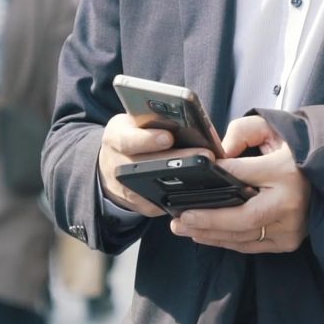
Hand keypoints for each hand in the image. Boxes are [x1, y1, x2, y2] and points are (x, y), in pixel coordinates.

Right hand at [98, 114, 213, 216]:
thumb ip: (153, 119)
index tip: (168, 137)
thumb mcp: (134, 122)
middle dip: (177, 161)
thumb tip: (186, 119)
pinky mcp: (139, 205)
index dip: (148, 140)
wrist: (113, 163)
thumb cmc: (133, 136)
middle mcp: (117, 165)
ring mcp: (126, 189)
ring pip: (154, 188)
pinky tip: (202, 188)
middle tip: (204, 155)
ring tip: (209, 172)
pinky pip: (161, 204)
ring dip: (184, 181)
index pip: (128, 140)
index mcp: (115, 138)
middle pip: (146, 167)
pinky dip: (181, 196)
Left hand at [170, 116, 310, 253]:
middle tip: (178, 219)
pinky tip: (206, 236)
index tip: (187, 182)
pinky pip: (252, 246)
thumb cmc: (295, 150)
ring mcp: (291, 228)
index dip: (215, 178)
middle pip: (241, 218)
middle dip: (206, 220)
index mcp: (287, 171)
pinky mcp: (289, 241)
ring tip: (184, 227)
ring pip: (243, 237)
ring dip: (211, 235)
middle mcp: (290, 204)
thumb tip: (218, 155)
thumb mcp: (272, 129)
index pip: (242, 175)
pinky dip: (227, 242)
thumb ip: (242, 133)